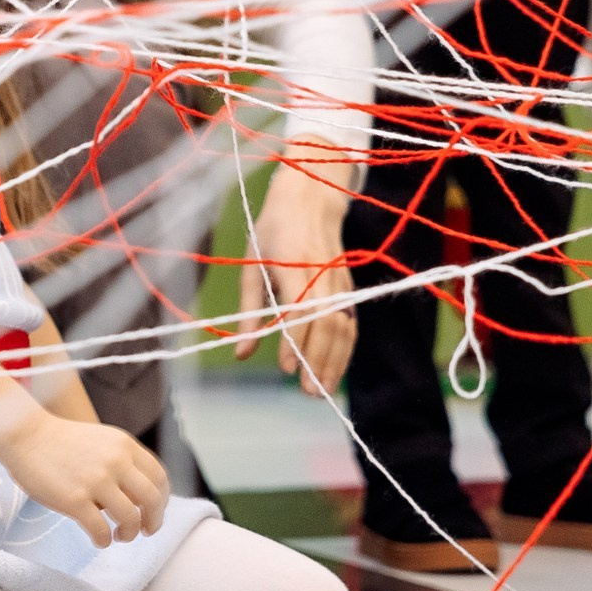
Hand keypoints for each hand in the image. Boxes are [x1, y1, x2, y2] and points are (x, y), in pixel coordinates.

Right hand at [0, 411, 168, 548]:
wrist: (26, 435)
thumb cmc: (62, 442)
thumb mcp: (102, 442)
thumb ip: (123, 462)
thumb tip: (142, 498)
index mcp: (124, 445)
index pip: (160, 477)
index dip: (162, 501)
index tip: (153, 512)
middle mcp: (115, 461)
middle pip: (152, 500)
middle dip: (153, 522)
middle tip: (145, 531)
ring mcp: (95, 481)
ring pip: (130, 519)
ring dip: (129, 534)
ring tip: (118, 536)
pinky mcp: (74, 499)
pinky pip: (100, 530)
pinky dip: (104, 541)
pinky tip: (99, 540)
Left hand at [236, 155, 356, 394]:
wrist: (311, 199)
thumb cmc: (273, 230)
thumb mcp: (252, 265)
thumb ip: (249, 311)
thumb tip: (241, 352)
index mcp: (293, 263)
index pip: (300, 308)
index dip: (295, 340)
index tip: (285, 368)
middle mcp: (321, 273)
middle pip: (327, 323)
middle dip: (319, 360)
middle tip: (306, 391)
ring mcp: (338, 281)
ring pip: (344, 325)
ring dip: (335, 361)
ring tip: (321, 389)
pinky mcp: (347, 287)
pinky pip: (350, 322)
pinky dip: (345, 349)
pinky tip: (334, 370)